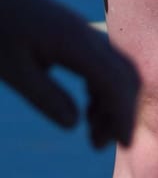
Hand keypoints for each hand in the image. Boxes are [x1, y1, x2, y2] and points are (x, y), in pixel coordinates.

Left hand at [0, 0, 138, 149]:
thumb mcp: (14, 71)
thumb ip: (46, 97)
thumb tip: (75, 124)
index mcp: (76, 43)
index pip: (115, 81)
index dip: (123, 113)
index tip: (124, 143)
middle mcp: (87, 35)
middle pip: (124, 74)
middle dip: (121, 110)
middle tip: (99, 144)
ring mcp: (83, 32)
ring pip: (115, 68)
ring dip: (111, 100)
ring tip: (91, 131)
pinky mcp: (75, 34)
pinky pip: (102, 61)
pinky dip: (102, 87)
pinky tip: (86, 106)